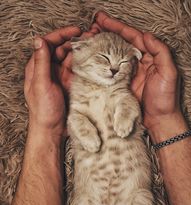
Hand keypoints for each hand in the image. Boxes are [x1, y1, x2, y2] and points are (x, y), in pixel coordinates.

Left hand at [24, 25, 99, 140]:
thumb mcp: (41, 85)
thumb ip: (41, 63)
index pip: (48, 44)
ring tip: (95, 46)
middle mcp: (50, 70)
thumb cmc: (43, 110)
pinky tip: (95, 61)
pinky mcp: (71, 85)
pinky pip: (79, 71)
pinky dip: (86, 64)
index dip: (61, 35)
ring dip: (82, 52)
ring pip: (72, 59)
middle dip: (75, 42)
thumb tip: (39, 40)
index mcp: (39, 68)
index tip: (75, 31)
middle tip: (90, 37)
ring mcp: (62, 77)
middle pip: (62, 50)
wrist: (52, 130)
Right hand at [95, 12, 180, 131]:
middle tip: (92, 26)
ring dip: (102, 45)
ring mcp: (127, 73)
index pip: (132, 37)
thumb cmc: (165, 98)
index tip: (103, 20)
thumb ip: (160, 52)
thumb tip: (146, 35)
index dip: (118, 27)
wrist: (158, 120)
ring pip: (113, 54)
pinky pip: (109, 70)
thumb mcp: (168, 72)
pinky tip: (92, 58)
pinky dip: (101, 63)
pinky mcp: (120, 85)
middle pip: (120, 43)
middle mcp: (137, 63)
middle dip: (107, 32)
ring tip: (89, 38)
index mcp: (149, 57)